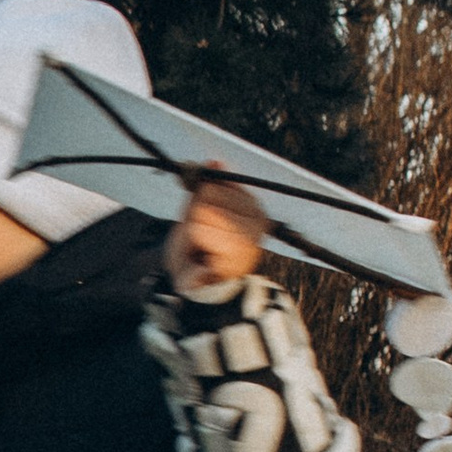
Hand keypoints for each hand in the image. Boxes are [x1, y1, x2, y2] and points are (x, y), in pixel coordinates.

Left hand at [165, 169, 268, 297]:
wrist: (194, 290)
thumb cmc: (197, 251)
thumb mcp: (196, 212)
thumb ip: (205, 188)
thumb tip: (214, 161)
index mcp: (252, 207)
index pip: (214, 183)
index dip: (198, 204)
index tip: (204, 225)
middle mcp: (259, 220)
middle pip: (207, 197)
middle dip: (194, 219)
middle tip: (202, 241)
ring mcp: (251, 236)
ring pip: (201, 213)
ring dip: (192, 233)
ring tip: (202, 251)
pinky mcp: (238, 252)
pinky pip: (198, 231)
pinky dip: (193, 246)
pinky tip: (204, 260)